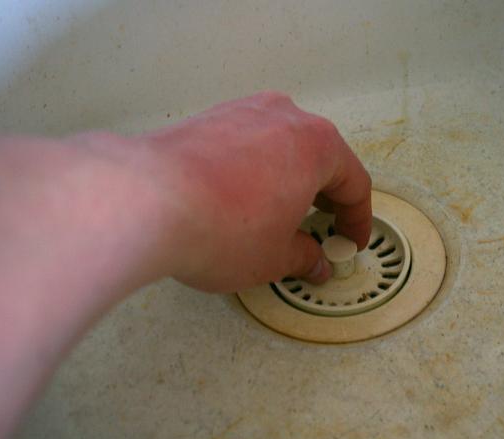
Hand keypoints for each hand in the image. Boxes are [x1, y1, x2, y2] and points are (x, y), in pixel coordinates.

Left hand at [141, 92, 371, 290]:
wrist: (146, 201)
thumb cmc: (219, 225)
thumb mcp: (275, 257)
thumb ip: (304, 257)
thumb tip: (312, 261)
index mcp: (317, 145)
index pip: (354, 183)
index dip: (357, 220)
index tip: (351, 240)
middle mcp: (283, 117)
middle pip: (319, 158)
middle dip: (324, 197)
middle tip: (321, 230)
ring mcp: (242, 112)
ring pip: (281, 148)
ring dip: (288, 181)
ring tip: (278, 217)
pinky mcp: (208, 119)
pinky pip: (247, 145)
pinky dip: (255, 172)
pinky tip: (241, 201)